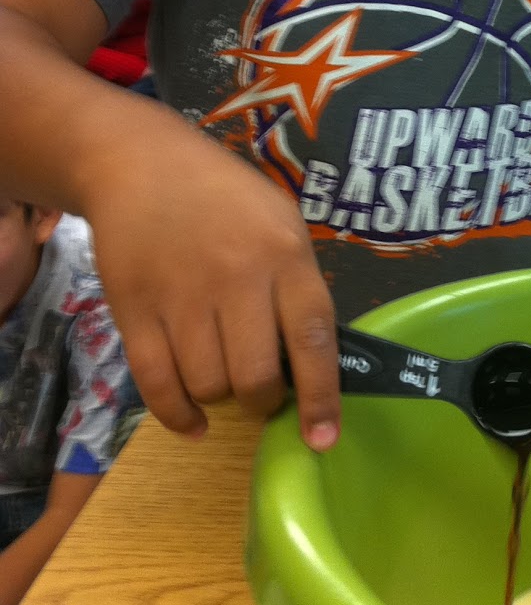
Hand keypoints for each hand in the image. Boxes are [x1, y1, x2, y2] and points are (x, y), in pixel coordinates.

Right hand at [81, 116, 340, 450]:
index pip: (312, 340)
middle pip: (255, 377)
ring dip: (221, 398)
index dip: (321, 397)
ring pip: (208, 386)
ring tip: (224, 376)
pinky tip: (194, 421)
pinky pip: (158, 386)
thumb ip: (297, 286)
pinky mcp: (134, 312)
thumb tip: (311, 363)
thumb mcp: (281, 223)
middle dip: (264, 401)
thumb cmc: (225, 197)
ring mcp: (181, 297)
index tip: (322, 438)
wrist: (141, 166)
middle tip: (263, 391)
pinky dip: (179, 416)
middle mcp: (237, 278)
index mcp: (285, 255)